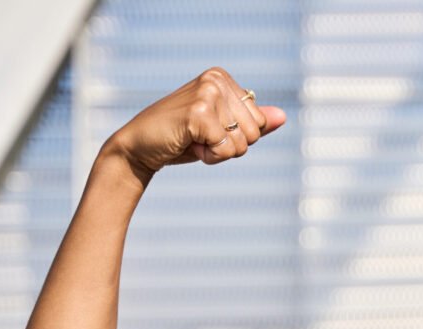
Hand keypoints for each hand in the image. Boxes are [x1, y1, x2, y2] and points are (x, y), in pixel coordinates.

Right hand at [104, 67, 286, 175]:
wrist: (139, 147)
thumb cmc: (181, 139)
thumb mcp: (221, 130)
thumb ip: (252, 124)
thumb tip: (283, 117)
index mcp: (222, 78)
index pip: (260, 120)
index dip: (237, 137)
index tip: (208, 130)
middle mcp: (215, 80)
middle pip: (255, 132)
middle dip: (230, 145)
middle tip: (200, 137)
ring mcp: (207, 94)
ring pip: (243, 143)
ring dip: (219, 152)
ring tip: (193, 140)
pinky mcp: (199, 113)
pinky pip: (227, 149)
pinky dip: (210, 156)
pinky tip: (188, 144)